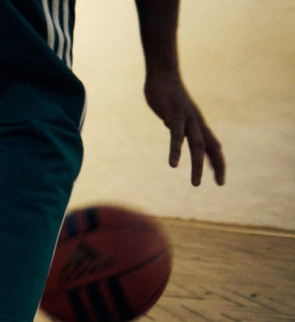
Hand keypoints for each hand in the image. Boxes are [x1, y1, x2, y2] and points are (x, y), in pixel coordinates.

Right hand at [144, 71, 225, 185]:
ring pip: (197, 146)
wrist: (163, 74)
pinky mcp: (174, 117)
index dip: (218, 162)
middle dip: (217, 166)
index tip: (220, 179)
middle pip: (211, 147)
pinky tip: (173, 165)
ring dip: (198, 166)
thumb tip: (172, 129)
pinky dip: (176, 151)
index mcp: (197, 124)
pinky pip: (176, 137)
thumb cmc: (167, 93)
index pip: (213, 146)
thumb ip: (175, 122)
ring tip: (196, 184)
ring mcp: (187, 120)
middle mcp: (196, 123)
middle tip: (220, 184)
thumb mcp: (174, 113)